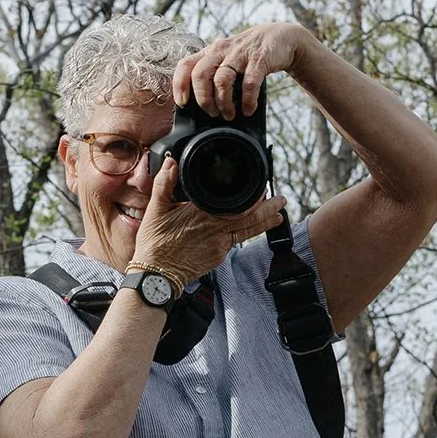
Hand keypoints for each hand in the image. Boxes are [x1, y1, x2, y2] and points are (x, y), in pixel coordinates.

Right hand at [129, 157, 285, 283]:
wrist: (156, 275)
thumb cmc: (154, 243)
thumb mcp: (155, 209)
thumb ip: (165, 183)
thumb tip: (171, 162)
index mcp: (201, 213)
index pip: (235, 202)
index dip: (254, 196)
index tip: (263, 187)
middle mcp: (216, 229)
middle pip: (251, 217)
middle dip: (269, 208)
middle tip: (282, 200)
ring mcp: (220, 245)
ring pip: (248, 231)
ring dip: (265, 222)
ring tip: (278, 215)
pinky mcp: (218, 257)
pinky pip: (236, 242)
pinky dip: (247, 234)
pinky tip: (253, 230)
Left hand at [174, 21, 312, 119]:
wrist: (280, 38)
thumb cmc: (248, 55)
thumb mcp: (226, 59)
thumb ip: (214, 75)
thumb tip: (203, 105)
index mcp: (210, 52)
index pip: (185, 65)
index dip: (180, 85)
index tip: (183, 103)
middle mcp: (221, 51)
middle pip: (200, 75)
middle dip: (203, 99)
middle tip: (212, 113)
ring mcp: (240, 54)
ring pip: (221, 80)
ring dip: (223, 102)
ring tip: (230, 115)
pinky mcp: (259, 60)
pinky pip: (249, 83)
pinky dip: (247, 100)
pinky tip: (248, 109)